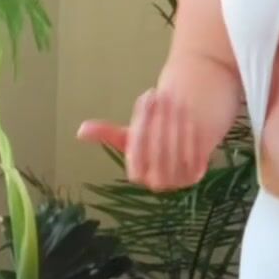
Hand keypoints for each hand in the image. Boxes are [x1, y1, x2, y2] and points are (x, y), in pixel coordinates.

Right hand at [77, 88, 209, 190]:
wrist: (183, 149)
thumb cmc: (153, 141)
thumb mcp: (130, 136)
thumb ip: (107, 134)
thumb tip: (80, 130)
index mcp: (138, 175)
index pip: (135, 153)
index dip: (139, 127)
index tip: (144, 100)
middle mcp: (157, 183)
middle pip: (157, 152)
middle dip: (158, 121)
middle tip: (160, 95)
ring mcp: (178, 182)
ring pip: (176, 152)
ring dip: (174, 124)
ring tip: (174, 99)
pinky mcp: (198, 175)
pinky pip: (194, 155)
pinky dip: (191, 135)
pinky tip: (189, 115)